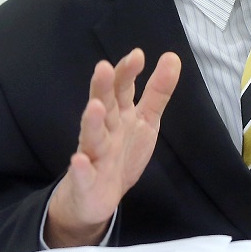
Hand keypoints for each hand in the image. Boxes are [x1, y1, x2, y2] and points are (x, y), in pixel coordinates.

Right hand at [45, 49, 180, 246]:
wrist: (96, 196)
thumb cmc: (122, 151)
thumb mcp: (145, 120)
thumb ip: (157, 91)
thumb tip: (172, 56)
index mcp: (120, 114)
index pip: (122, 88)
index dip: (128, 72)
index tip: (137, 55)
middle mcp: (105, 130)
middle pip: (104, 106)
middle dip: (104, 87)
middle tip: (104, 68)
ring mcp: (93, 154)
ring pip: (92, 136)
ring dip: (92, 122)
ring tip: (95, 107)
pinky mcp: (86, 181)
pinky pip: (83, 174)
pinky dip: (80, 168)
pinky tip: (78, 160)